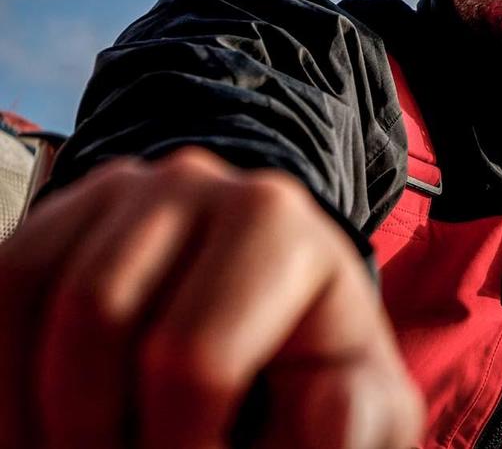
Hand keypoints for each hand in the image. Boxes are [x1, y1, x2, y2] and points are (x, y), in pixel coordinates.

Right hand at [0, 147, 422, 447]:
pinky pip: (4, 284)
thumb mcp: (361, 403)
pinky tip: (38, 432)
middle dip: (93, 433)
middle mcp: (196, 182)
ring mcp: (122, 188)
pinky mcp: (67, 209)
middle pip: (98, 318)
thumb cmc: (318, 371)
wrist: (272, 325)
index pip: (191, 357)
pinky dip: (5, 376)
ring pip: (32, 294)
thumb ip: (357, 417)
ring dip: (36, 411)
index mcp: (277, 225)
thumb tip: (328, 403)